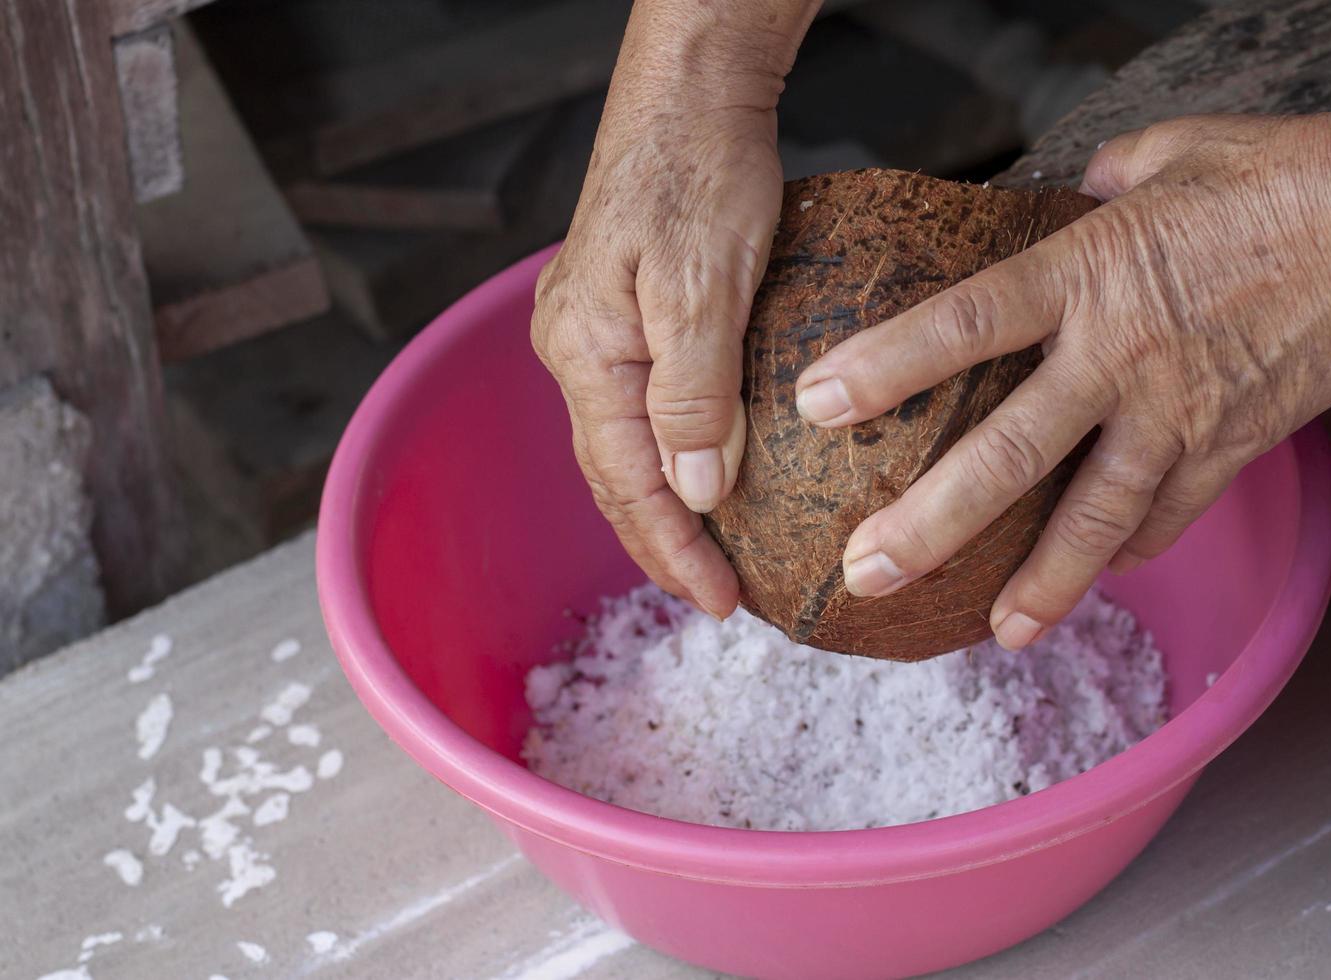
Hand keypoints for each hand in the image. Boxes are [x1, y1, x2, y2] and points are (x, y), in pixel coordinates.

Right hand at [532, 1, 816, 616]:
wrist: (691, 90)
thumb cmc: (697, 170)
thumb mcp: (703, 287)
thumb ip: (697, 395)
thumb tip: (697, 492)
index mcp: (585, 351)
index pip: (627, 481)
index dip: (675, 549)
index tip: (724, 601)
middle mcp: (575, 348)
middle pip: (613, 474)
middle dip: (663, 543)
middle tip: (719, 597)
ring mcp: (593, 329)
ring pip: (623, 445)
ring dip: (663, 506)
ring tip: (708, 556)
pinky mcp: (623, 311)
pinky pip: (639, 406)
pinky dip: (669, 455)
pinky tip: (701, 475)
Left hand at [794, 85, 1330, 648]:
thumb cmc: (1274, 178)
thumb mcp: (1163, 157)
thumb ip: (1093, 188)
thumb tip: (1065, 191)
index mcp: (1088, 273)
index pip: (964, 325)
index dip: (885, 367)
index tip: (815, 405)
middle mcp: (1121, 355)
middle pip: (1009, 454)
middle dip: (932, 522)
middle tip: (868, 571)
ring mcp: (1178, 413)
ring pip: (1094, 518)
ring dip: (1039, 584)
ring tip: (991, 634)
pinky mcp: (1231, 447)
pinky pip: (1165, 518)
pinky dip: (1123, 554)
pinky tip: (1088, 583)